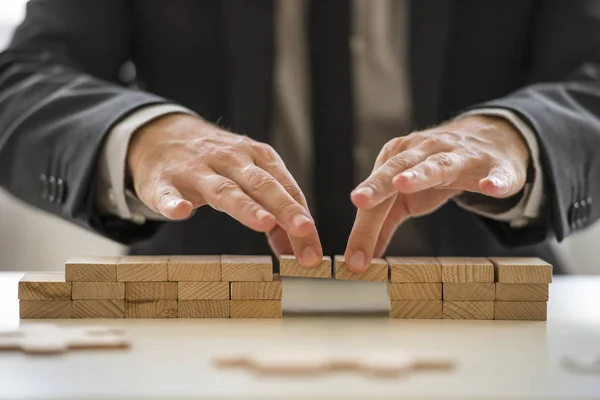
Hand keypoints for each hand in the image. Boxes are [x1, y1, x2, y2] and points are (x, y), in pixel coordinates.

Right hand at [127, 113, 321, 266]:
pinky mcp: (163, 181)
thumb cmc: (216, 163)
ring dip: (245, 206)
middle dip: (285, 208)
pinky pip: (168, 193)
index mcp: (257, 158)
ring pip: (223, 189)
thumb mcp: (248, 179)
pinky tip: (181, 212)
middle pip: (262, 185)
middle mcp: (230, 160)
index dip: (302, 219)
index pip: (285, 189)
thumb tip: (296, 249)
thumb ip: (273, 212)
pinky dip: (173, 202)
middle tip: (304, 230)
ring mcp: (196, 169)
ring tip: (264, 223)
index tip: (313, 251)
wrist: (162, 135)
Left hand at [344, 115, 529, 270]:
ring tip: (403, 184)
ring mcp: (460, 156)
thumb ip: (384, 221)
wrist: (489, 139)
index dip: (364, 229)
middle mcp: (425, 152)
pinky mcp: (494, 166)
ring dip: (421, 173)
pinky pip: (496, 174)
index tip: (354, 260)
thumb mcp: (407, 195)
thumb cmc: (437, 171)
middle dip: (378, 185)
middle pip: (398, 170)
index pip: (378, 198)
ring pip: (438, 165)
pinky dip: (494, 180)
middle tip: (359, 201)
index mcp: (399, 160)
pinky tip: (490, 188)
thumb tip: (362, 256)